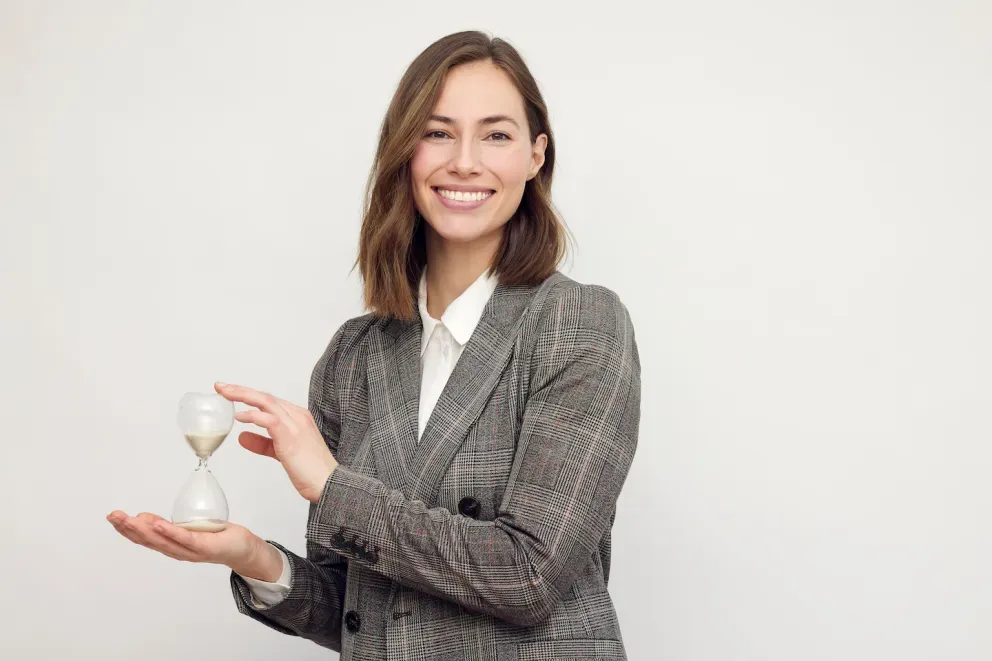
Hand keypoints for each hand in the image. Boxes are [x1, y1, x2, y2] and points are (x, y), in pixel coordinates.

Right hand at [105, 510, 280, 579]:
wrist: (243, 549)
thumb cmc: (215, 537)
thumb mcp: (186, 529)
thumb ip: (166, 526)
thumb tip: (144, 517)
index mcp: (172, 545)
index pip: (145, 538)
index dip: (127, 530)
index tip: (113, 517)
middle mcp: (177, 551)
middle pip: (149, 541)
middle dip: (129, 528)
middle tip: (113, 516)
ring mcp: (190, 550)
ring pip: (163, 541)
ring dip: (144, 530)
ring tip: (129, 519)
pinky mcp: (205, 546)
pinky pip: (185, 539)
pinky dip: (170, 532)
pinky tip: (157, 525)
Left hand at [214, 382, 337, 502]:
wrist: (329, 482)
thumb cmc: (311, 470)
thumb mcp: (281, 453)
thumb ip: (262, 443)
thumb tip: (243, 437)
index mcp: (298, 418)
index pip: (269, 401)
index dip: (249, 395)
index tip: (230, 393)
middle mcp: (297, 416)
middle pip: (265, 397)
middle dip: (241, 390)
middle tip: (221, 387)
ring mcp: (295, 424)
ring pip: (265, 402)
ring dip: (243, 395)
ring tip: (225, 394)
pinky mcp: (290, 435)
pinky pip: (268, 419)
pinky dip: (252, 415)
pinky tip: (239, 416)